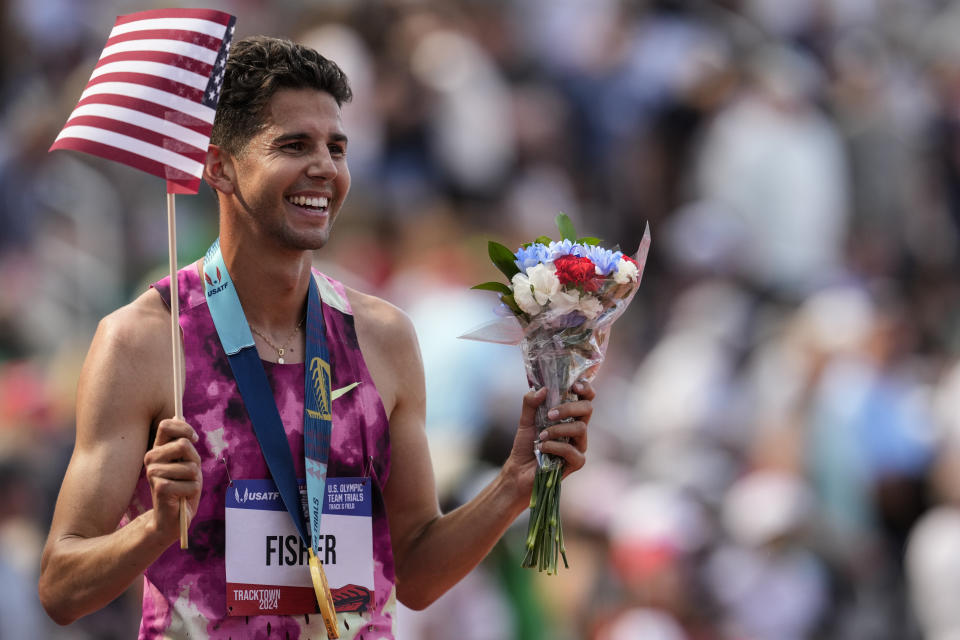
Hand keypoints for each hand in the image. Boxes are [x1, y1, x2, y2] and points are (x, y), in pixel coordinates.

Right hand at [143, 418, 201, 544]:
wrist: (172, 519)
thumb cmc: (183, 488)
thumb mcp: (187, 462)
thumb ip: (184, 442)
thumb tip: (178, 415)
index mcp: (158, 449)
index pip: (166, 425)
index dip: (185, 428)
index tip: (194, 439)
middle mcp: (151, 458)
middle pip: (182, 444)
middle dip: (195, 460)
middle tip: (190, 474)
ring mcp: (153, 472)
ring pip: (190, 466)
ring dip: (195, 480)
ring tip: (185, 488)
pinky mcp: (159, 487)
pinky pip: (190, 483)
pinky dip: (192, 491)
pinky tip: (182, 497)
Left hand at [506, 381, 594, 494]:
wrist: (519, 469)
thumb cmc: (526, 443)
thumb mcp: (525, 419)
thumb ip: (531, 402)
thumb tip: (543, 389)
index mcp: (569, 415)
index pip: (586, 397)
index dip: (585, 388)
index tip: (573, 386)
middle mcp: (578, 428)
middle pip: (587, 408)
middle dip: (568, 408)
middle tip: (550, 414)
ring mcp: (579, 445)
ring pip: (580, 428)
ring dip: (557, 429)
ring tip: (541, 436)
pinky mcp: (577, 461)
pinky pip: (572, 451)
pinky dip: (554, 447)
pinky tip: (542, 448)